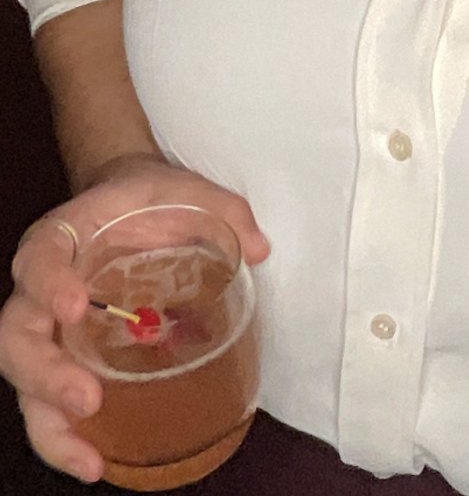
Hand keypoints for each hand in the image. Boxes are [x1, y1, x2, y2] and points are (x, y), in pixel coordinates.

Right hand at [0, 155, 269, 483]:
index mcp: (62, 239)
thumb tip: (259, 249)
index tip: (76, 306)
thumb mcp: (186, 191)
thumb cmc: (150, 201)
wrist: (128, 205)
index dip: (49, 283)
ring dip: (52, 426)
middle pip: (16, 336)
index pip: (39, 259)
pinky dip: (66, 439)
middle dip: (45, 374)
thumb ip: (223, 210)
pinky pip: (50, 406)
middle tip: (88, 399)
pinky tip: (97, 463)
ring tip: (90, 460)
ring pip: (24, 384)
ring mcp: (48, 331)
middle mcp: (41, 289)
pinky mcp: (64, 362)